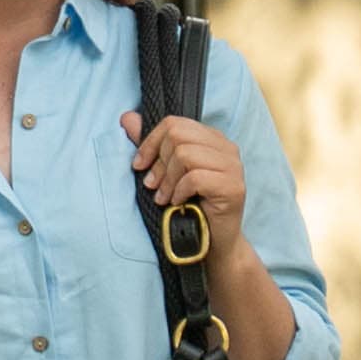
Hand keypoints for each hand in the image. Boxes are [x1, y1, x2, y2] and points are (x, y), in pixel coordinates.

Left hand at [122, 106, 245, 232]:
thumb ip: (151, 144)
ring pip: (186, 155)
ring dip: (168, 179)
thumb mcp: (166, 171)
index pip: (174, 123)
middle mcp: (226, 148)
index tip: (139, 165)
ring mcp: (233, 167)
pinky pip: (195, 178)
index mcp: (212, 138)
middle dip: (159, 163)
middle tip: (152, 185)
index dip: (150, 142)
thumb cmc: (189, 205)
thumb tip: (127, 118)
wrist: (211, 242)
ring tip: (164, 197)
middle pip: (178, 136)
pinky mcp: (233, 187)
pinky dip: (179, 191)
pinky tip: (178, 202)